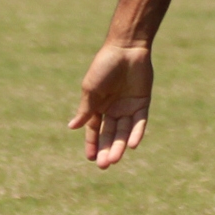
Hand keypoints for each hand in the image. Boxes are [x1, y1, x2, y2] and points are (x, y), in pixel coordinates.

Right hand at [68, 41, 153, 168]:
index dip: (92, 144)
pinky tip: (133, 145)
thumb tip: (72, 128)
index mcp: (97, 106)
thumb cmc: (104, 66)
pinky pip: (140, 122)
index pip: (94, 130)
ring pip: (124, 132)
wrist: (125, 49)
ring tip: (115, 159)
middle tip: (103, 165)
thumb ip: (85, 109)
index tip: (90, 159)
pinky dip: (137, 133)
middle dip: (106, 149)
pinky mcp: (142, 103)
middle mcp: (113, 110)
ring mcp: (128, 107)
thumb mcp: (91, 89)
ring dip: (120, 145)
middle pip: (109, 134)